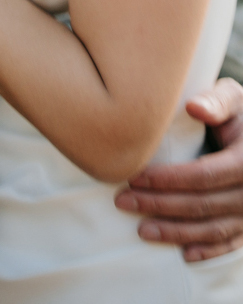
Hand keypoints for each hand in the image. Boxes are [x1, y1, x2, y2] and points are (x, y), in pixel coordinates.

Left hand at [115, 78, 242, 260]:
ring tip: (142, 230)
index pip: (202, 175)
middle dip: (159, 205)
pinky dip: (208, 251)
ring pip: (213, 229)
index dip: (167, 180)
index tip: (133, 178)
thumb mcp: (234, 99)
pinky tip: (184, 254)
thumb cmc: (241, 113)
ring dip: (176, 232)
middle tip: (123, 202)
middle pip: (202, 204)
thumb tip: (194, 107)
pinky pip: (230, 243)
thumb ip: (216, 100)